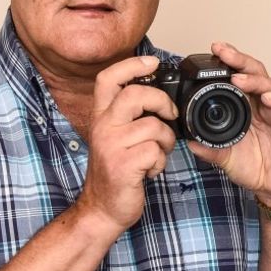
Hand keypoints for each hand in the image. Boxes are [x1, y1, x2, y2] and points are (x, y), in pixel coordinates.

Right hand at [77, 56, 178, 230]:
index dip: (131, 65)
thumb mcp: (115, 138)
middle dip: (161, 101)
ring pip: (153, 126)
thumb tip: (157, 96)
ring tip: (158, 153)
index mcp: (100, 117)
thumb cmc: (114, 172)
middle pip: (135, 95)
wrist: (102, 209)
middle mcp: (102, 127)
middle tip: (170, 114)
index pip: (108, 79)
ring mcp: (111, 146)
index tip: (153, 61)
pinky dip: (160, 162)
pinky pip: (155, 151)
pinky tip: (151, 170)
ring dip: (166, 141)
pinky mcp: (123, 165)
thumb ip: (129, 117)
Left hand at [187, 42, 270, 205]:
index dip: (227, 63)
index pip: (236, 78)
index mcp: (244, 107)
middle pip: (253, 73)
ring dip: (255, 80)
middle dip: (238, 61)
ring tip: (240, 79)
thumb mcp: (225, 158)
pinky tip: (270, 99)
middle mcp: (262, 104)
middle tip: (223, 52)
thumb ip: (209, 149)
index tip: (213, 51)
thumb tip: (189, 141)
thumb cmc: (253, 168)